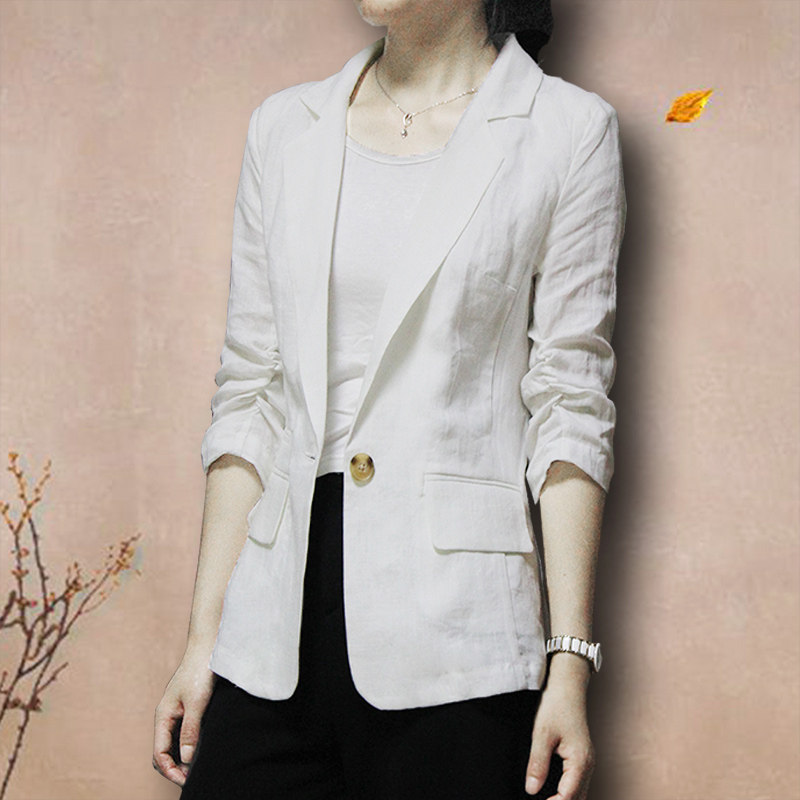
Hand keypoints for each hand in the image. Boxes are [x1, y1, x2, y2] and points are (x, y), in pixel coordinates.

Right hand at [153, 648, 216, 786]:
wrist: (209, 647)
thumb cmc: (200, 671)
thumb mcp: (197, 703)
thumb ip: (191, 730)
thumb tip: (186, 759)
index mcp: (163, 716)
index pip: (159, 754)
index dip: (171, 771)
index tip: (186, 781)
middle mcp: (167, 716)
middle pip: (163, 752)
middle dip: (174, 768)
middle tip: (193, 779)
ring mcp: (176, 712)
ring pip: (174, 743)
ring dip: (182, 758)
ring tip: (199, 768)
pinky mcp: (188, 707)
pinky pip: (183, 733)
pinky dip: (189, 745)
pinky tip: (203, 749)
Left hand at [524, 659, 594, 798]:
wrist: (567, 685)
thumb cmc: (555, 705)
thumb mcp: (541, 734)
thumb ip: (537, 763)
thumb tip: (531, 790)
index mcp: (580, 761)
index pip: (568, 797)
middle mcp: (588, 764)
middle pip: (577, 798)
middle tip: (538, 798)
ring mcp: (587, 761)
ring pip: (579, 792)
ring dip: (564, 797)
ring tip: (543, 796)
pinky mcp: (582, 756)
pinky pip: (577, 782)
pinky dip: (566, 789)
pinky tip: (550, 787)